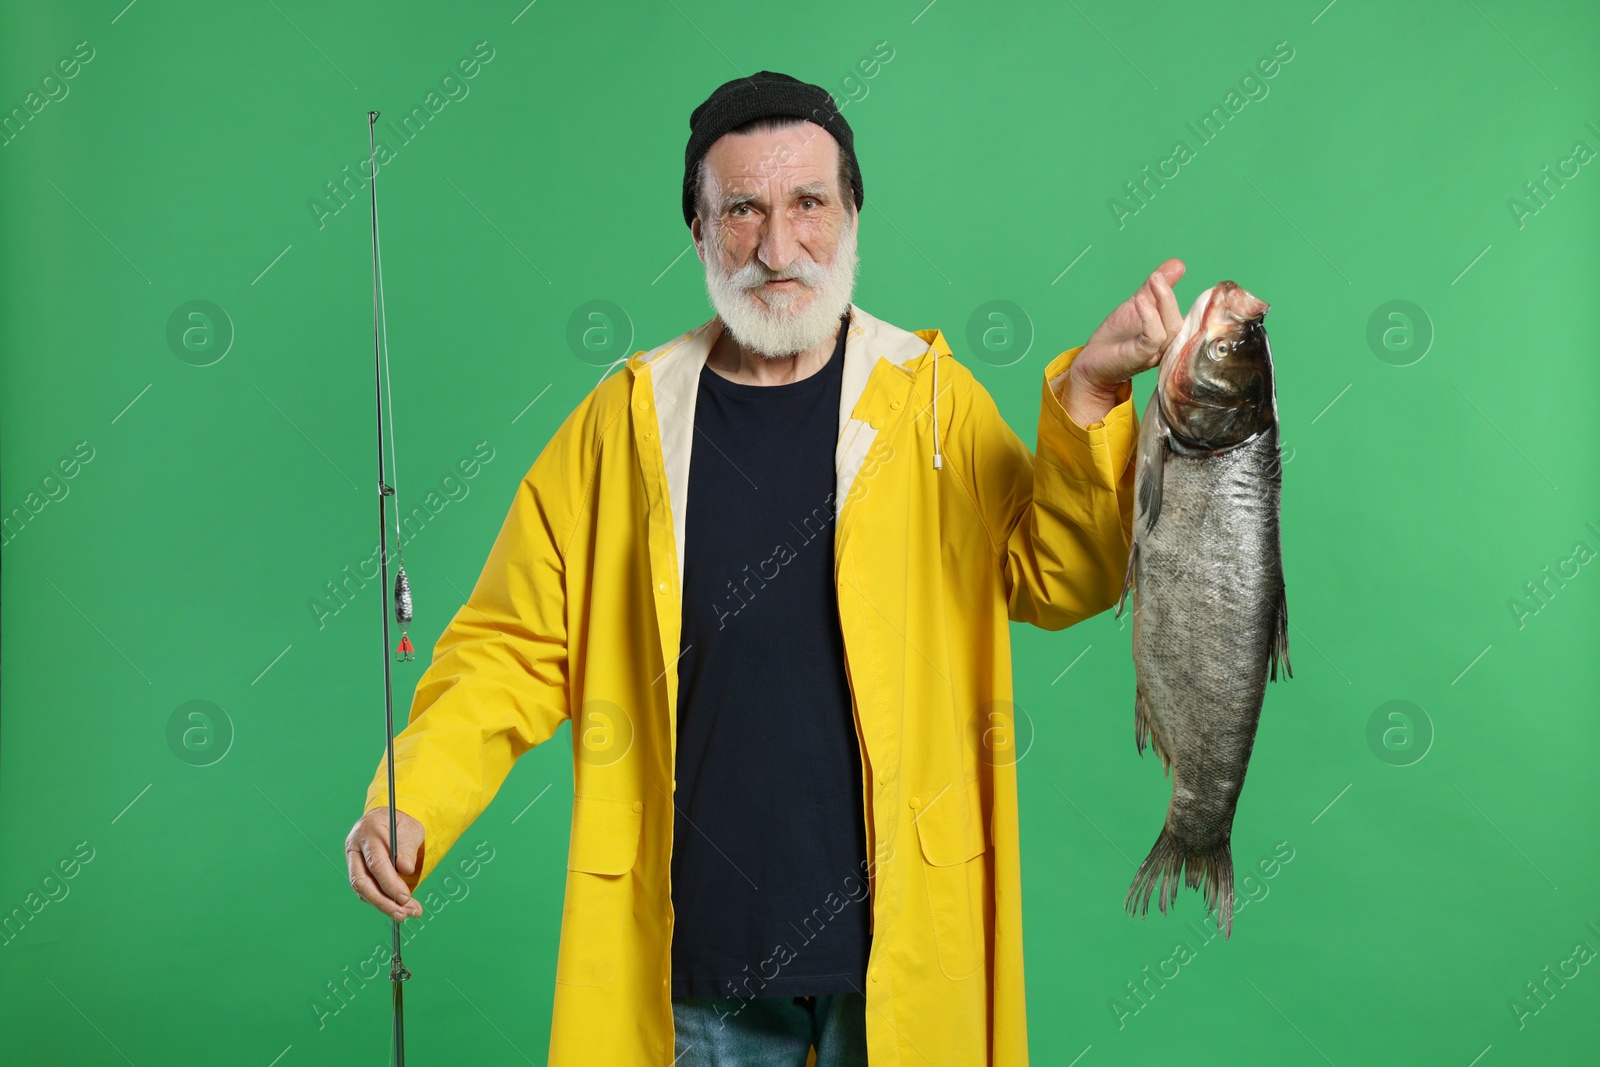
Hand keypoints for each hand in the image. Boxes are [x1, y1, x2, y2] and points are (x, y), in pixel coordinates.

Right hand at [346, 807, 425, 921]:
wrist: (387, 821)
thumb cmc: (400, 825)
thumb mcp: (411, 829)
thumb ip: (408, 848)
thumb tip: (405, 869)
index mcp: (368, 831)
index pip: (376, 863)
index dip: (390, 883)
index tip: (405, 897)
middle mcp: (355, 847)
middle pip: (362, 881)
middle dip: (383, 901)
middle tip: (403, 913)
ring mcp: (352, 860)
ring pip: (361, 889)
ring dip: (382, 905)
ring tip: (404, 914)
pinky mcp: (355, 871)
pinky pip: (364, 891)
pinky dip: (379, 902)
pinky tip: (395, 907)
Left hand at [1058, 259, 1185, 425]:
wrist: (1091, 362)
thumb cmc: (1116, 338)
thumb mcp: (1138, 305)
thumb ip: (1156, 288)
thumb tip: (1179, 264)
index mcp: (1171, 334)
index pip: (1189, 315)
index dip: (1185, 294)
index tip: (1176, 268)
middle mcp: (1167, 346)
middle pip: (1180, 320)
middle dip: (1169, 296)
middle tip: (1158, 276)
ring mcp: (1155, 353)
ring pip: (1170, 328)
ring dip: (1163, 302)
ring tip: (1153, 281)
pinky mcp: (1140, 357)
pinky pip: (1153, 338)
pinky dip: (1150, 318)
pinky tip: (1140, 302)